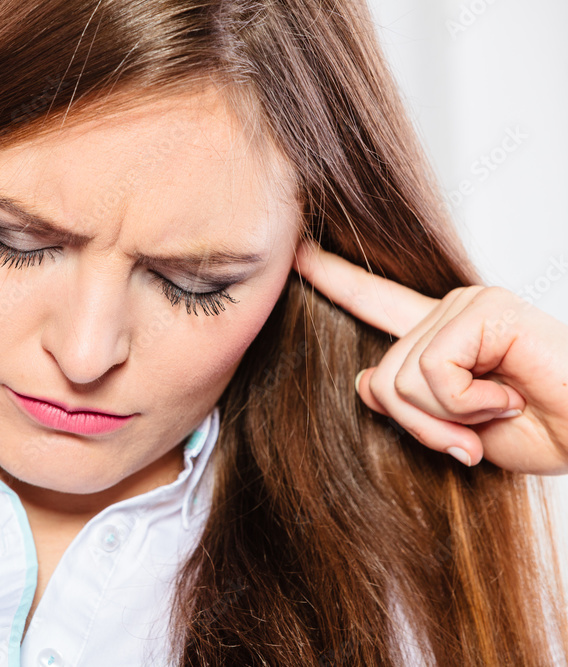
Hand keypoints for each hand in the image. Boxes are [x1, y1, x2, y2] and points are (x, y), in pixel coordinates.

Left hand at [292, 240, 567, 474]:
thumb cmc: (543, 430)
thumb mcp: (454, 429)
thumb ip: (405, 403)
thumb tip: (363, 381)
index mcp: (440, 335)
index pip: (375, 303)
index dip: (335, 279)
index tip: (298, 251)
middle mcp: (448, 312)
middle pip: (379, 379)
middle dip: (424, 425)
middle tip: (476, 432)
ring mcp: (467, 305)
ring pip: (401, 381)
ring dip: (449, 419)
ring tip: (499, 410)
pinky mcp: (485, 309)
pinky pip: (433, 372)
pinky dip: (468, 404)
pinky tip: (508, 398)